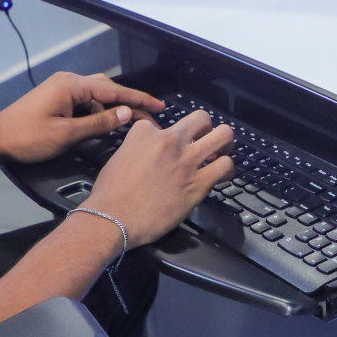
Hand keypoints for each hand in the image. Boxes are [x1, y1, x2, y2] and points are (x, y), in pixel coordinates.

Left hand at [0, 72, 165, 165]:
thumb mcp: (66, 135)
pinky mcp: (56, 100)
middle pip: (107, 89)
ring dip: (111, 111)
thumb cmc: (26, 138)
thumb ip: (99, 123)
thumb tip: (127, 114)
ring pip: (96, 97)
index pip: (114, 90)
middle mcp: (68, 82)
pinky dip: (96, 114)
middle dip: (128, 103)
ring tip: (127, 127)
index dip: (139, 99)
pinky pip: (84, 103)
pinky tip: (103, 127)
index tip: (160, 105)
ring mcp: (61, 90)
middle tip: (148, 118)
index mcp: (72, 85)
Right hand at [82, 110, 235, 246]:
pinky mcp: (199, 183)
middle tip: (205, 141)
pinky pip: (225, 166)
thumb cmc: (110, 194)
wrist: (113, 218)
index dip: (170, 136)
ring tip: (221, 153)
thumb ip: (138, 148)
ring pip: (223, 135)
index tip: (170, 148)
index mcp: (145, 132)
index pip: (167, 123)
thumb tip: (149, 153)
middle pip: (201, 118)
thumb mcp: (120, 157)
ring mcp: (186, 160)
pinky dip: (227, 169)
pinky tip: (222, 175)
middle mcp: (169, 141)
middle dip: (205, 128)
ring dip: (224, 144)